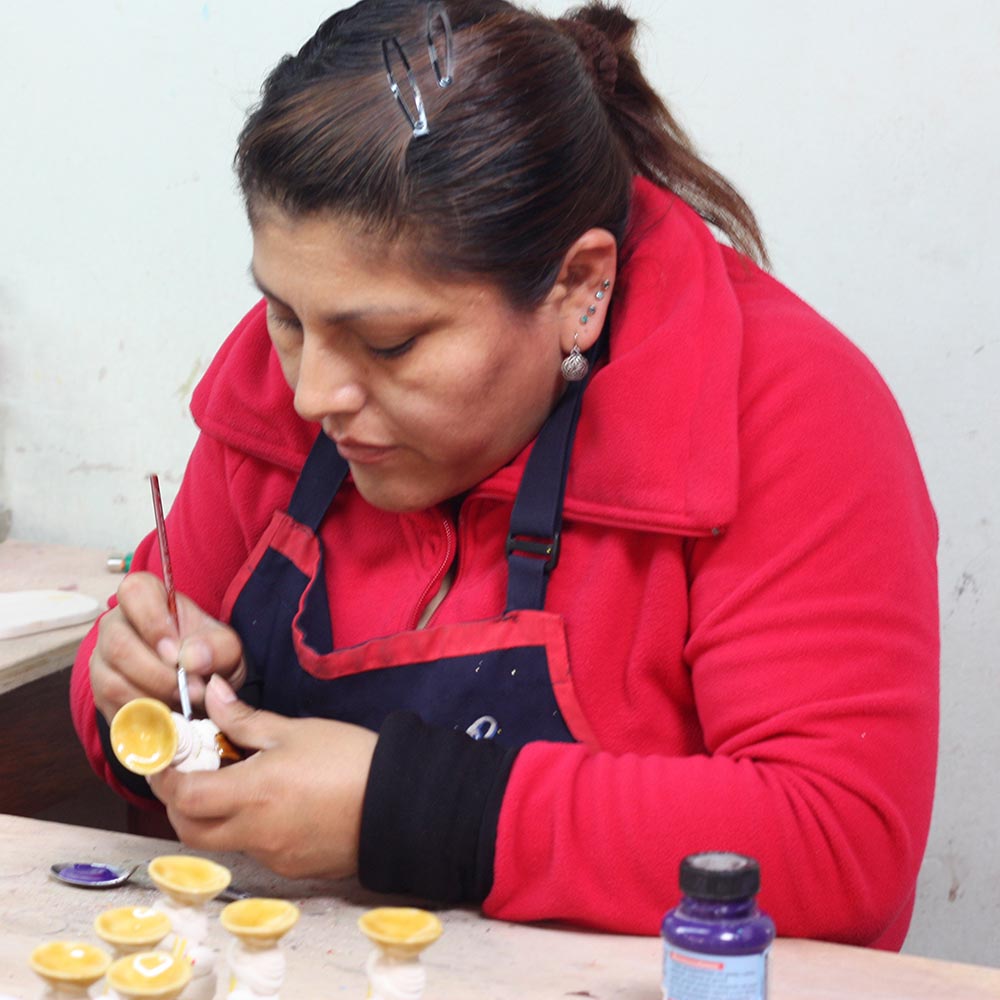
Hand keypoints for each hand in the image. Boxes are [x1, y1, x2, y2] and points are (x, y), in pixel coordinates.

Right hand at [90, 571, 245, 722]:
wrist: (202, 684)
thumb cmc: (209, 654)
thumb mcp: (226, 647)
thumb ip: (216, 648)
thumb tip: (191, 658)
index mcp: (145, 598)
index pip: (134, 592)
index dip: (153, 622)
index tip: (176, 653)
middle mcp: (115, 625)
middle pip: (118, 645)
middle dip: (158, 674)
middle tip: (191, 690)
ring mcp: (103, 661)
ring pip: (112, 682)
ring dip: (153, 700)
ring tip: (185, 705)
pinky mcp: (101, 695)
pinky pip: (113, 710)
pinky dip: (144, 720)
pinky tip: (168, 719)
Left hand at [148, 675, 377, 879]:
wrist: (400, 804)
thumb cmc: (350, 761)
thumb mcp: (296, 731)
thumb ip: (245, 719)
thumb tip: (212, 695)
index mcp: (252, 795)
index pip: (183, 796)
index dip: (165, 776)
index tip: (165, 756)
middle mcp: (254, 834)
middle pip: (189, 829)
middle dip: (179, 802)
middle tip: (190, 772)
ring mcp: (272, 856)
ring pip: (222, 841)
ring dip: (216, 815)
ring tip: (239, 781)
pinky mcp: (292, 868)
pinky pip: (255, 849)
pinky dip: (250, 827)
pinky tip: (275, 803)